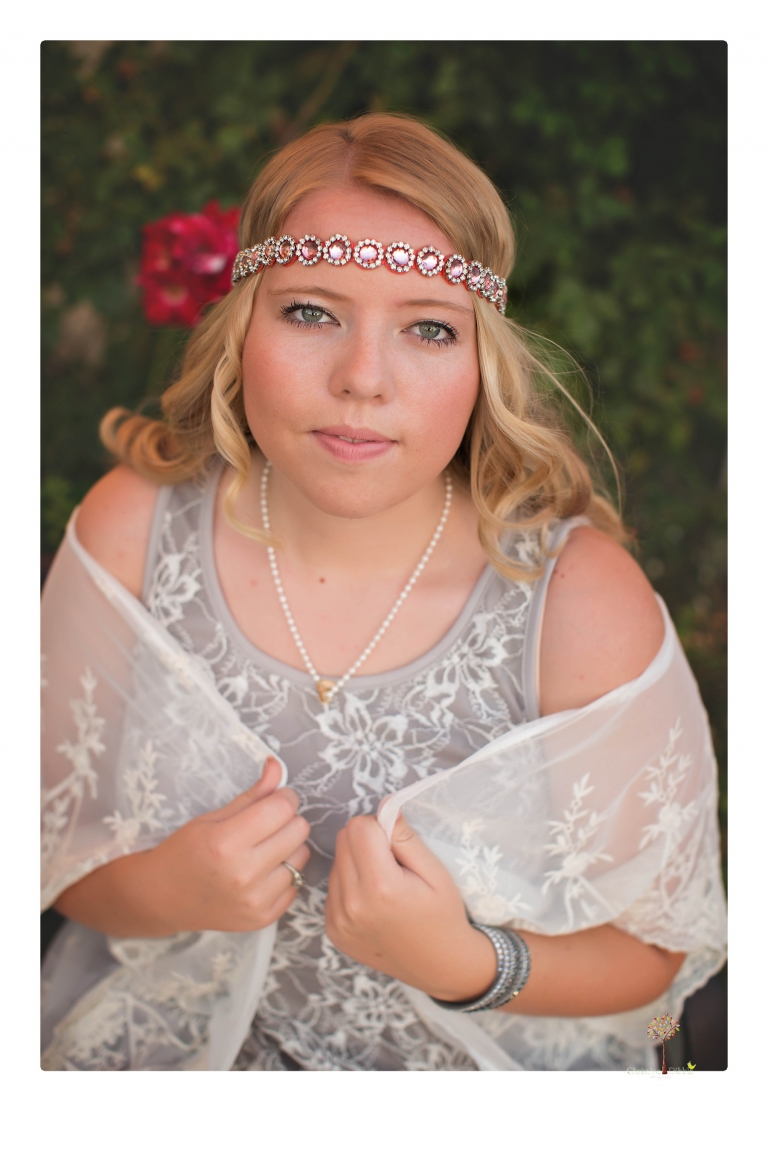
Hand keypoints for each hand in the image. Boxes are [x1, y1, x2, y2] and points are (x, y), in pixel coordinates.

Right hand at [141, 758, 310, 933]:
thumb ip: (252, 794)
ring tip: (262, 850)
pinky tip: (261, 872)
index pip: (283, 808)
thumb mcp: (212, 818)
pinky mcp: (263, 918)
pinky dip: (284, 874)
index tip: (275, 798)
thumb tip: (277, 766)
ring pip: (302, 856)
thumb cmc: (184, 852)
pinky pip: (297, 883)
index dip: (283, 796)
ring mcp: (255, 900)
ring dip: (288, 848)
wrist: (161, 898)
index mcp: (226, 843)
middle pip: (298, 830)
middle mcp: (244, 874)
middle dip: (287, 820)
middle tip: (266, 824)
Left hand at [325, 813, 495, 1001]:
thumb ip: (406, 837)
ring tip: (384, 885)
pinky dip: (351, 885)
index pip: (359, 827)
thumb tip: (385, 804)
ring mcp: (338, 920)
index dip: (381, 827)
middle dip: (366, 841)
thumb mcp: (435, 871)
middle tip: (393, 863)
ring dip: (357, 863)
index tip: (398, 846)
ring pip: (336, 861)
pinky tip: (373, 901)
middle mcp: (352, 905)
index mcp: (380, 887)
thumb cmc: (443, 915)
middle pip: (343, 840)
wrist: (440, 965)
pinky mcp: (332, 929)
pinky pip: (333, 886)